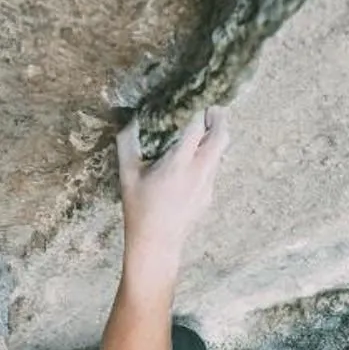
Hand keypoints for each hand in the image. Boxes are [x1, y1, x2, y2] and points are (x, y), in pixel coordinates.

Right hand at [118, 107, 229, 260]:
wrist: (156, 244)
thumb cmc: (139, 210)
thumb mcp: (128, 175)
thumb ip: (128, 144)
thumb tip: (129, 122)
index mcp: (178, 164)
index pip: (197, 129)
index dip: (199, 114)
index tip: (198, 105)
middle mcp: (198, 172)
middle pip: (220, 138)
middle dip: (219, 120)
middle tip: (213, 110)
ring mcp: (207, 185)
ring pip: (220, 154)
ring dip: (217, 138)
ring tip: (207, 130)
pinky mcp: (208, 196)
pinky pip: (214, 169)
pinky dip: (211, 157)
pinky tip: (198, 157)